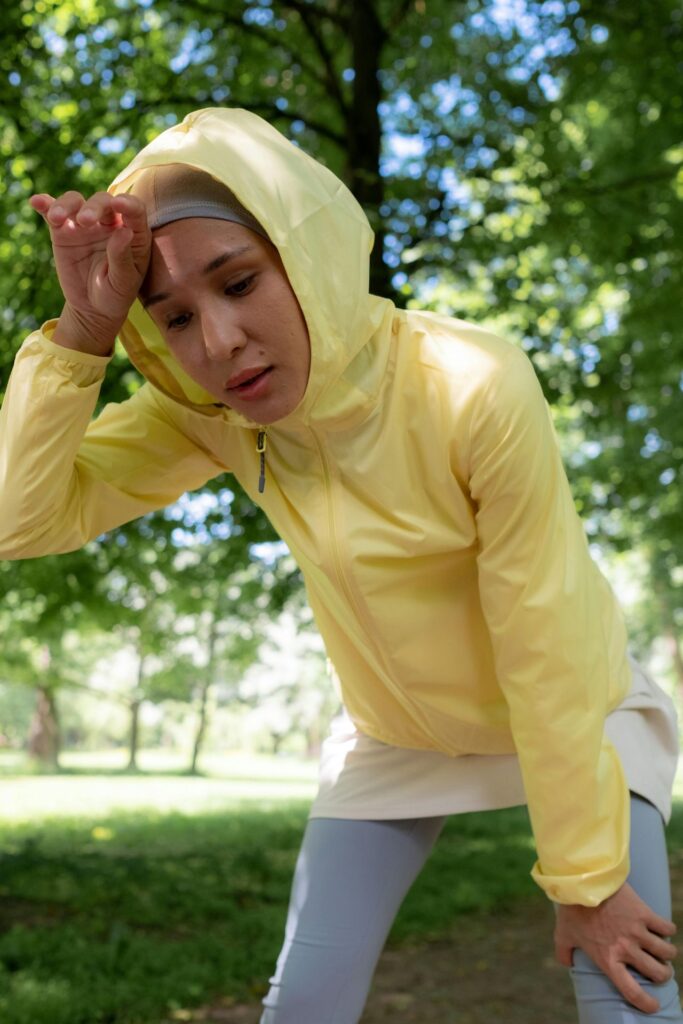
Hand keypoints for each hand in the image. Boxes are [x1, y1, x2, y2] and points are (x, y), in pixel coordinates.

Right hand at [30, 190, 151, 354]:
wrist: (92, 308)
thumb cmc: (116, 294)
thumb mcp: (123, 282)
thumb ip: (122, 257)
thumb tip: (124, 231)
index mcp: (132, 233)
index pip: (134, 210)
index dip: (128, 203)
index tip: (118, 203)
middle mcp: (110, 222)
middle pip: (102, 201)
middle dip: (93, 207)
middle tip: (85, 221)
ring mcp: (85, 224)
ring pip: (76, 201)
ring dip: (66, 205)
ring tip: (57, 218)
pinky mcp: (63, 231)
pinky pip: (53, 212)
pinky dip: (45, 204)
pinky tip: (36, 202)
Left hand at [555, 882, 677, 1013]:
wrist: (583, 881)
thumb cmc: (572, 908)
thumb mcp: (563, 934)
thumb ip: (564, 952)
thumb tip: (567, 963)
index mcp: (608, 959)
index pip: (631, 991)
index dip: (646, 1002)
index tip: (654, 1005)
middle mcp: (626, 949)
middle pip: (658, 973)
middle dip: (663, 974)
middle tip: (660, 968)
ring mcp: (637, 932)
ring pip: (666, 952)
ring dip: (667, 953)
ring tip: (663, 949)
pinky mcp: (644, 914)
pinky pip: (667, 928)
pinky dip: (668, 930)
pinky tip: (663, 928)